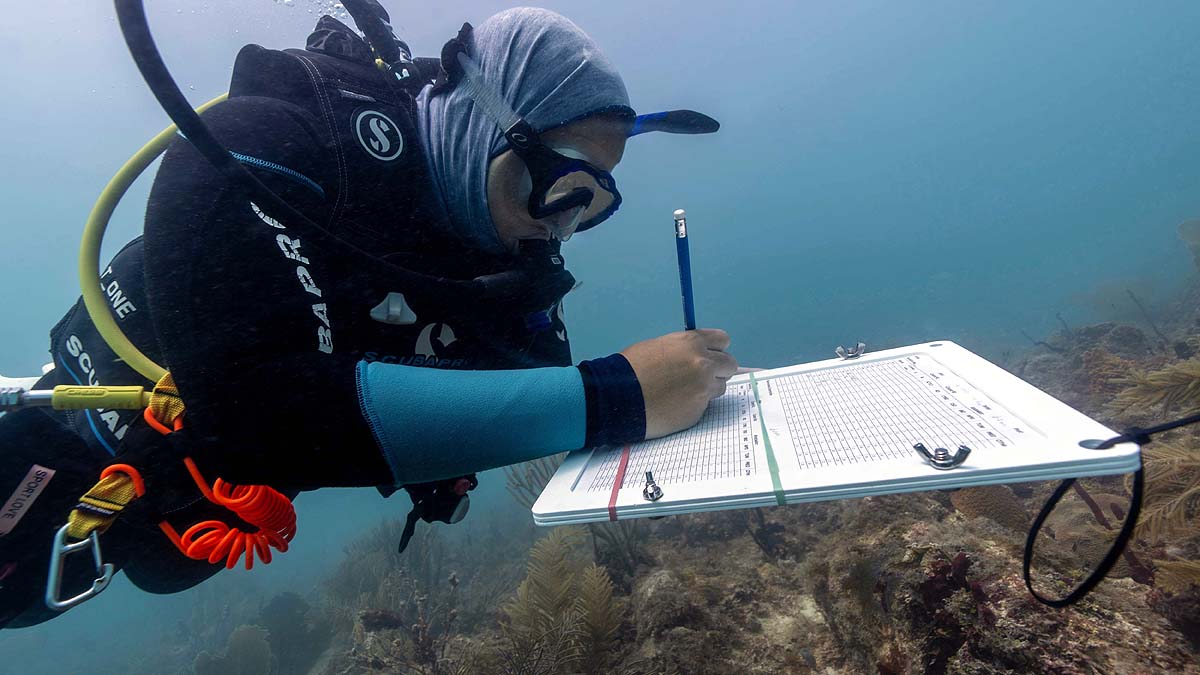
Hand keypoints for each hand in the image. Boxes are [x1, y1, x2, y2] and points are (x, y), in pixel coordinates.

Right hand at [620, 329, 738, 438]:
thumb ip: (684, 349)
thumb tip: (696, 355)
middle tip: (700, 376)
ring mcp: (703, 389)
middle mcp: (704, 364)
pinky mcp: (698, 411)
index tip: (709, 355)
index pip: (723, 340)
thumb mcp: (659, 346)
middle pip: (729, 365)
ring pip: (720, 387)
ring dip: (707, 389)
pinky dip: (694, 405)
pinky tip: (674, 405)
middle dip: (718, 370)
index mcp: (693, 343)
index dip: (716, 349)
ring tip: (683, 392)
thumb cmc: (632, 368)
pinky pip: (705, 406)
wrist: (618, 396)